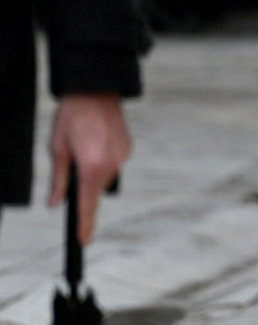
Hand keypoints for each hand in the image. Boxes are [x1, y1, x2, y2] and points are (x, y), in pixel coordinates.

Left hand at [48, 93, 130, 243]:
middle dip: (82, 185)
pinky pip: (112, 164)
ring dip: (92, 171)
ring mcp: (123, 156)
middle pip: (95, 189)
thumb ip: (58, 179)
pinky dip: (102, 161)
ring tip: (83, 146)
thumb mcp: (57, 148)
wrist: (96, 89)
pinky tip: (94, 143)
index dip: (84, 224)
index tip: (84, 241)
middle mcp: (112, 164)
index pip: (86, 203)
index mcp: (92, 167)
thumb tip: (56, 203)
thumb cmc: (72, 117)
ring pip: (104, 177)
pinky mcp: (128, 148)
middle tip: (71, 160)